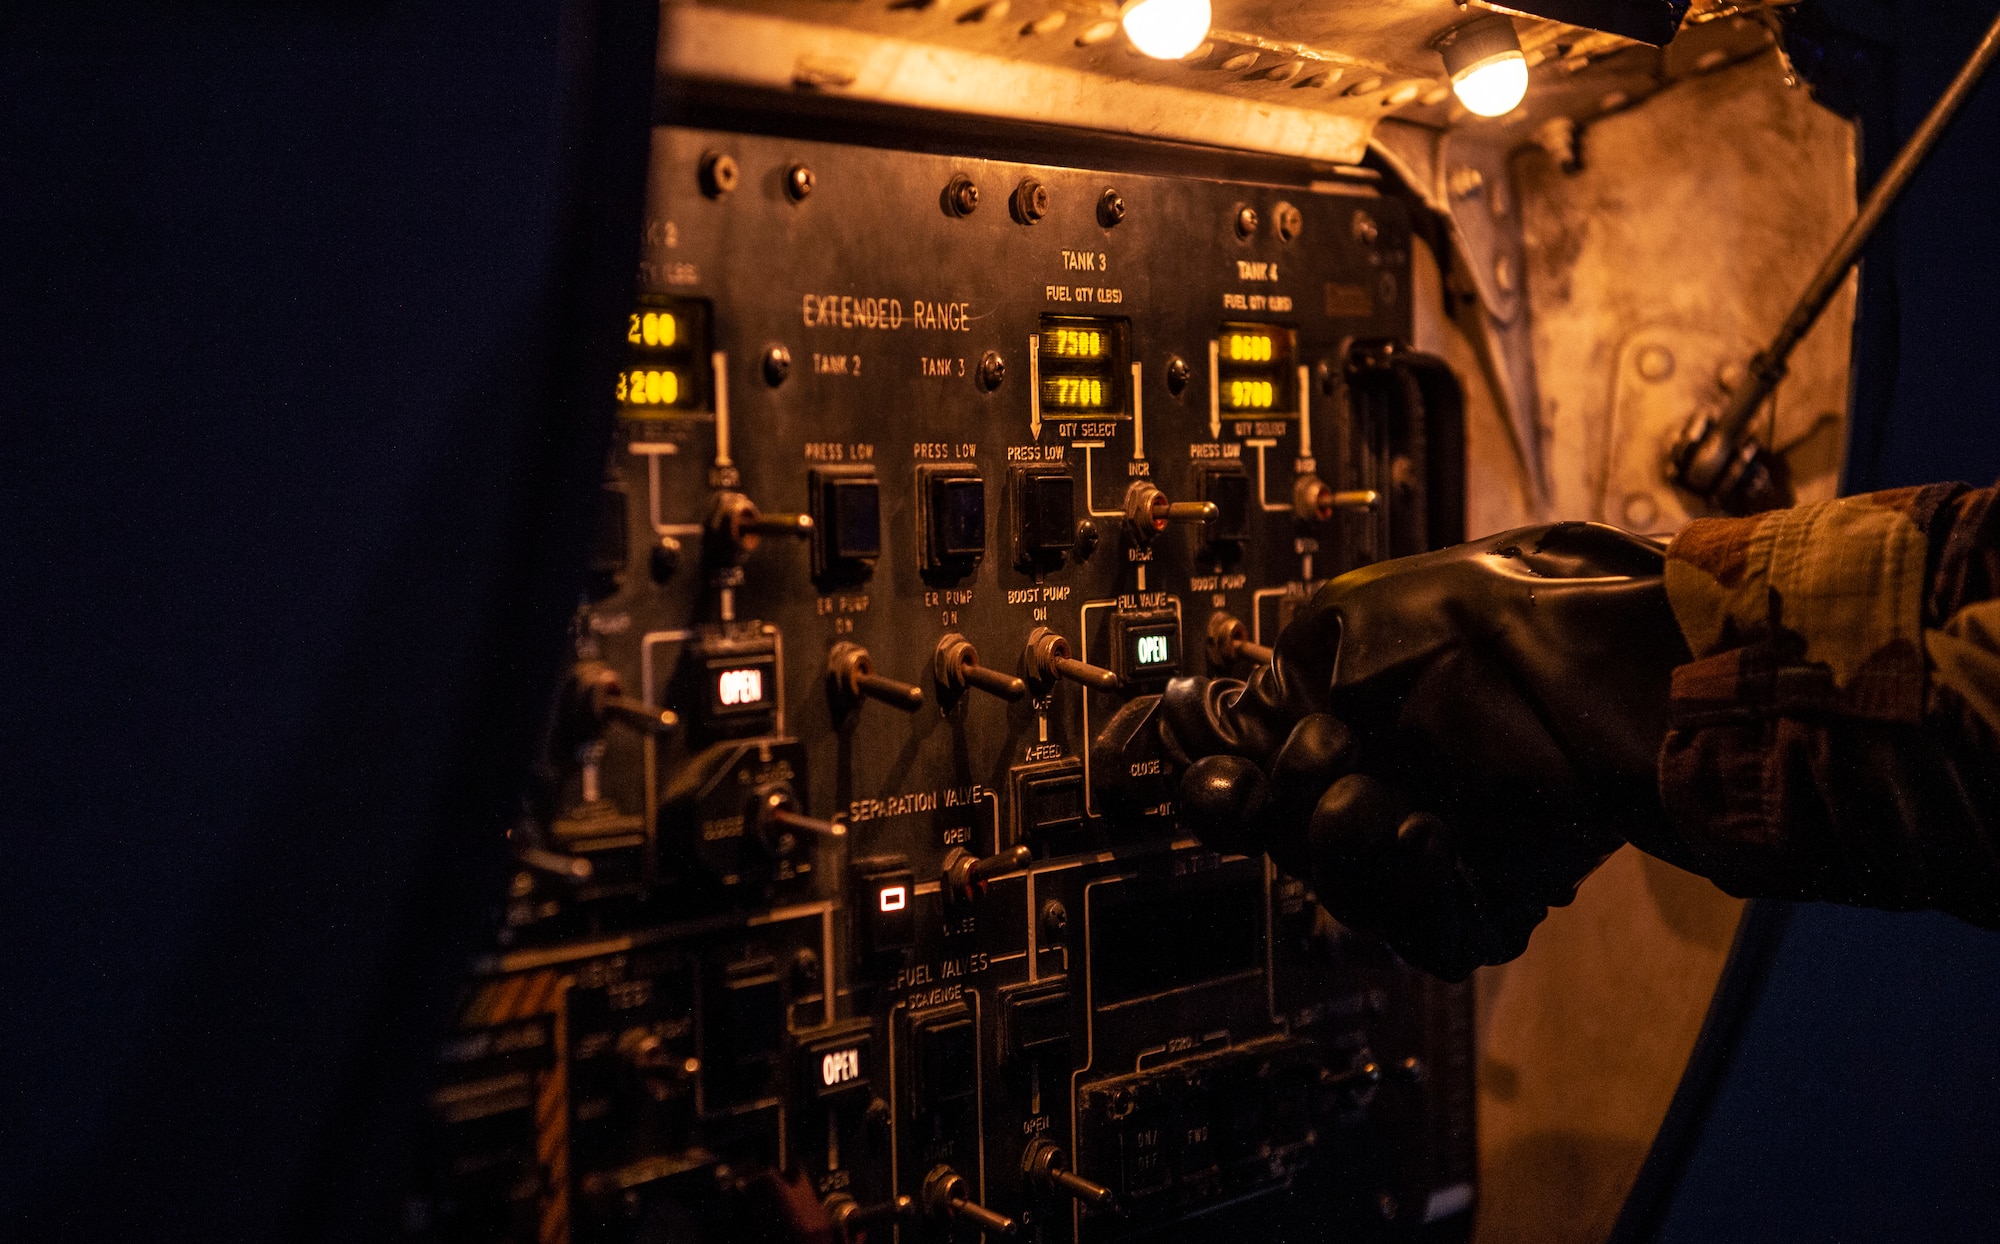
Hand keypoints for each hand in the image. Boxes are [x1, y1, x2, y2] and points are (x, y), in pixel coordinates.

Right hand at [1118, 522, 1688, 978]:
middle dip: (1287, 813)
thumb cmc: (1498, 618)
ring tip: (1376, 802)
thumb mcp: (1352, 618)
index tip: (1222, 777)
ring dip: (1343, 853)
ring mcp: (1431, 844)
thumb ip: (1276, 683)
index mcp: (1335, 714)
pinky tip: (1425, 839)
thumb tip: (1208, 730)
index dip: (1221, 784)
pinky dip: (1411, 895)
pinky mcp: (1489, 895)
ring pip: (1343, 899)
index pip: (1245, 776)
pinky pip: (1422, 934)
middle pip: (1284, 848)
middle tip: (1328, 758)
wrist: (1614, 661)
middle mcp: (1378, 783)